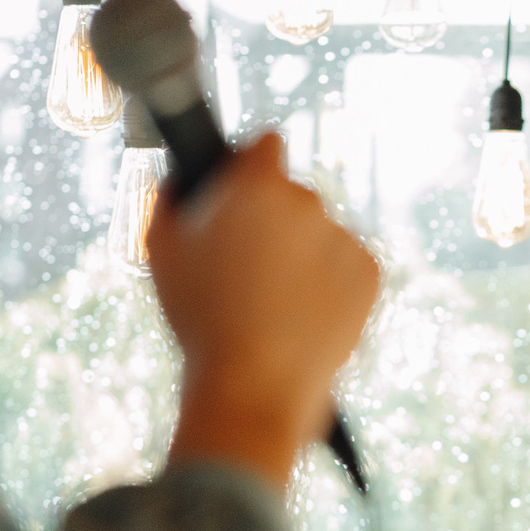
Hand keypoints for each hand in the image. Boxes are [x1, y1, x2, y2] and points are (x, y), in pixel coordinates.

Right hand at [150, 132, 380, 489]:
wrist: (255, 385)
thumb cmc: (201, 318)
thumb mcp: (161, 249)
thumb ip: (171, 195)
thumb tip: (184, 176)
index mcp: (258, 185)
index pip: (265, 145)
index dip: (250, 166)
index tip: (242, 187)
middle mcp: (309, 201)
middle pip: (292, 197)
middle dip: (273, 220)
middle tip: (245, 267)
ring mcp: (343, 237)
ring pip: (319, 235)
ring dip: (301, 255)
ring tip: (270, 304)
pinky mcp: (369, 273)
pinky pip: (345, 267)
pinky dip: (328, 284)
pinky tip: (298, 314)